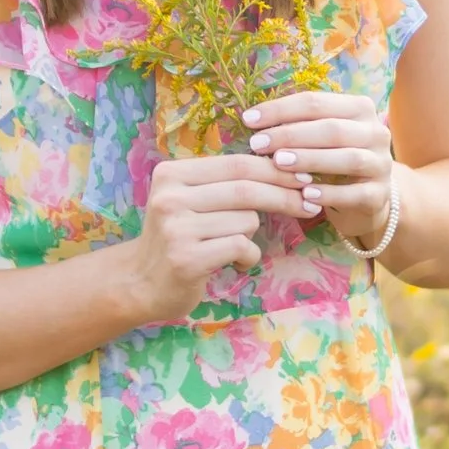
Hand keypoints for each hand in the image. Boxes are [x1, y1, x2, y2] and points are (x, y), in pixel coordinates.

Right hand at [123, 149, 315, 320]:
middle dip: (284, 196)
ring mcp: (176, 228)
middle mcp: (170, 197)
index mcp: (172, 173)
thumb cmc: (176, 238)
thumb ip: (224, 184)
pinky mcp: (187, 259)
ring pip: (246, 220)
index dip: (276, 170)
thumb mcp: (190, 201)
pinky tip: (234, 262)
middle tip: (309, 204)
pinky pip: (242, 246)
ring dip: (251, 234)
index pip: (237, 164)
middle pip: (246, 189)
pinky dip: (248, 256)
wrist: (139, 283)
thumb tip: (287, 169)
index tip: (304, 178)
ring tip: (230, 245)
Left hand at [240, 87, 396, 254]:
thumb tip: (253, 119)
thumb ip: (297, 125)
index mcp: (359, 108)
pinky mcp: (380, 194)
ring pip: (348, 158)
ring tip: (278, 163)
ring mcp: (381, 163)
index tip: (248, 119)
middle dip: (291, 135)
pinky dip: (330, 194)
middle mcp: (376, 132)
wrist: (366, 197)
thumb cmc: (332, 159)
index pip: (316, 102)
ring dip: (310, 159)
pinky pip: (355, 193)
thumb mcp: (318, 138)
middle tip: (257, 144)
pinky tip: (306, 194)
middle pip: (331, 129)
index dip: (281, 109)